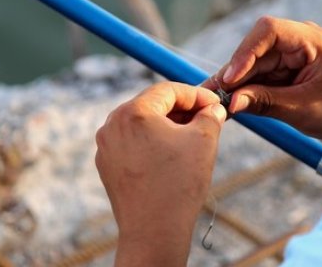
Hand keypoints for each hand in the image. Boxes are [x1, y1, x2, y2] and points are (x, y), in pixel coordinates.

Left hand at [95, 82, 226, 265]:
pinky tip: (172, 156)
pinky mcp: (107, 165)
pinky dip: (153, 143)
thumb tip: (213, 109)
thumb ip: (210, 116)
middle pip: (153, 105)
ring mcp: (106, 146)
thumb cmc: (178, 184)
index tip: (215, 103)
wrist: (154, 232)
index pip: (168, 90)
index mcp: (133, 112)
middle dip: (182, 109)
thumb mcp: (204, 140)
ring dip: (167, 126)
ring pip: (142, 124)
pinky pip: (132, 143)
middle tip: (207, 117)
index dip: (196, 94)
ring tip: (192, 137)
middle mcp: (112, 124)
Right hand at [206, 16, 321, 147]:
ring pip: (253, 63)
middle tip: (210, 94)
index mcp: (312, 40)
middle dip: (234, 72)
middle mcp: (299, 40)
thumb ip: (266, 103)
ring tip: (213, 102)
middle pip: (255, 48)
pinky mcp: (285, 68)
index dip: (245, 52)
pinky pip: (259, 75)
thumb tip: (231, 103)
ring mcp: (291, 53)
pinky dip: (245, 89)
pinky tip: (227, 102)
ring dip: (235, 83)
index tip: (230, 78)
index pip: (269, 30)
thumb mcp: (304, 110)